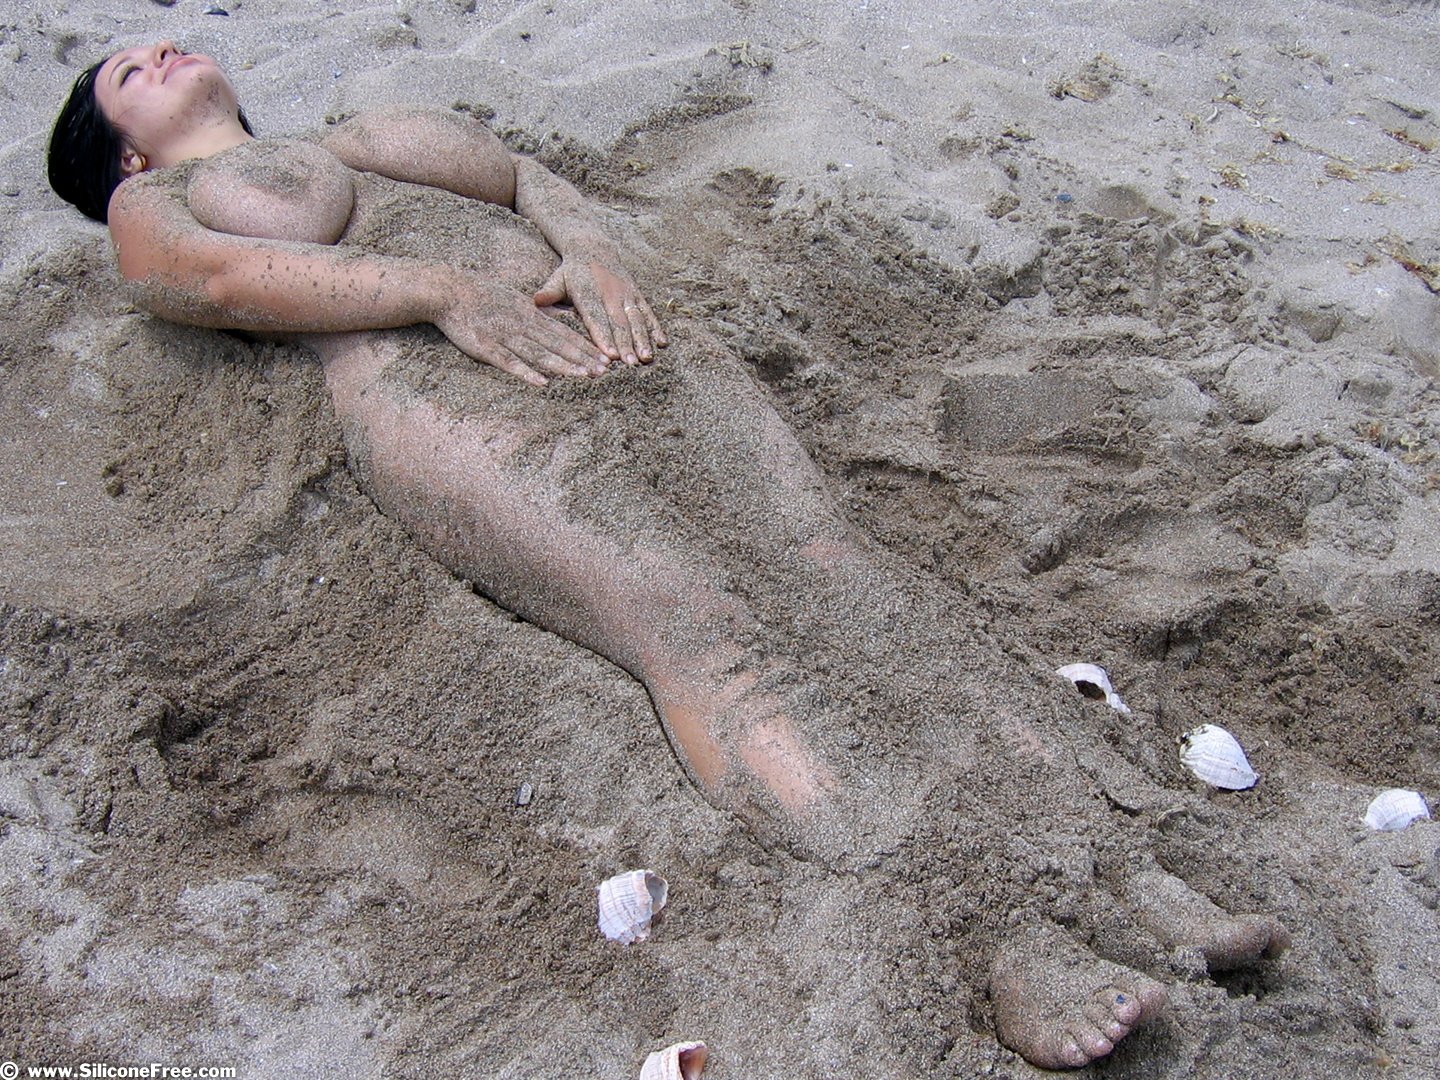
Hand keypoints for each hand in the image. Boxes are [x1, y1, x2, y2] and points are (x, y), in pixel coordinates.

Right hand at [434, 275, 610, 385]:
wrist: (448, 291)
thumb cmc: (483, 295)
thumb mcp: (519, 298)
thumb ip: (544, 311)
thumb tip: (570, 316)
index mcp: (531, 314)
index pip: (565, 332)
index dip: (585, 345)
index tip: (605, 357)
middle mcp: (523, 325)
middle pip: (558, 344)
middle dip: (582, 357)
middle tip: (604, 371)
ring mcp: (506, 336)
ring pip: (539, 353)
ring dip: (563, 366)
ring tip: (583, 376)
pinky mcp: (487, 348)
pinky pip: (510, 363)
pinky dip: (526, 373)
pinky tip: (542, 384)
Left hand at [533, 251, 667, 366]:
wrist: (594, 248)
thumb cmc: (571, 272)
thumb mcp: (557, 278)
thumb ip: (549, 291)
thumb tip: (536, 300)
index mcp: (589, 292)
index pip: (596, 317)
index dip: (603, 336)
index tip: (609, 354)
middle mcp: (610, 293)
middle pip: (619, 323)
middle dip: (626, 344)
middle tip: (630, 365)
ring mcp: (626, 294)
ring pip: (636, 319)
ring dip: (642, 339)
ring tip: (646, 358)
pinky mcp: (637, 294)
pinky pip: (648, 312)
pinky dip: (656, 327)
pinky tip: (662, 343)